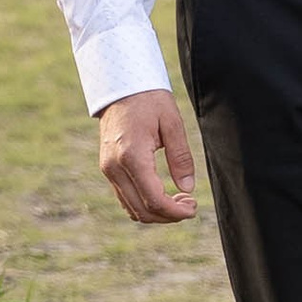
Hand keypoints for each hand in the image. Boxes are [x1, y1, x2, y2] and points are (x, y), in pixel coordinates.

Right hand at [98, 87, 197, 223]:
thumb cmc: (148, 99)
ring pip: (131, 208)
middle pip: (142, 211)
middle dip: (168, 216)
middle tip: (190, 205)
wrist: (120, 85)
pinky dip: (144, 204)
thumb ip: (181, 157)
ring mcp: (108, 169)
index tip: (193, 208)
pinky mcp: (107, 168)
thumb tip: (188, 188)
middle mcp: (114, 168)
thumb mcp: (172, 124)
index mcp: (132, 157)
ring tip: (179, 201)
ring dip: (156, 213)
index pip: (154, 200)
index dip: (176, 212)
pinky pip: (125, 197)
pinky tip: (163, 195)